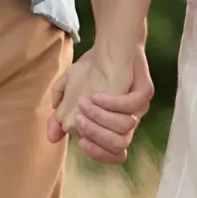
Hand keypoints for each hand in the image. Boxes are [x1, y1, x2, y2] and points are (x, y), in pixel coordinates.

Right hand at [46, 45, 152, 164]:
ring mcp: (139, 107)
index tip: (80, 142)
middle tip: (78, 119)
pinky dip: (112, 103)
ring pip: (125, 128)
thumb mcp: (69, 91)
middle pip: (119, 145)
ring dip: (101, 118)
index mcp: (114, 126)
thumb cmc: (92, 70)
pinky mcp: (145, 91)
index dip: (97, 153)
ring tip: (84, 103)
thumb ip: (60, 115)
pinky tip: (96, 95)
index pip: (112, 153)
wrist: (111, 43)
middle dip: (96, 135)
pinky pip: (132, 105)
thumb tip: (51, 138)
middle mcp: (128, 120)